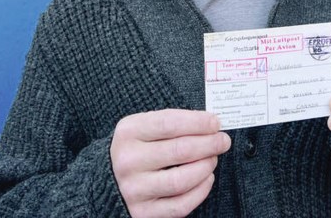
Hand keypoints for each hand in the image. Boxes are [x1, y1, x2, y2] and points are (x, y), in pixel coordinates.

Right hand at [110, 109, 230, 217]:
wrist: (106, 181)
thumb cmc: (134, 150)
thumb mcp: (141, 128)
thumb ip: (171, 123)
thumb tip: (209, 124)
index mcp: (128, 133)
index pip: (169, 123)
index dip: (198, 122)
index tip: (215, 122)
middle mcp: (128, 161)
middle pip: (180, 150)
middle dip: (209, 144)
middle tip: (223, 141)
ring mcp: (134, 189)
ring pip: (182, 179)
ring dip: (206, 167)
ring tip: (213, 159)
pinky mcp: (143, 212)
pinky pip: (180, 205)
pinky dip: (200, 191)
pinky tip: (206, 179)